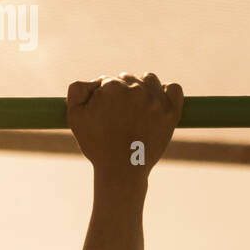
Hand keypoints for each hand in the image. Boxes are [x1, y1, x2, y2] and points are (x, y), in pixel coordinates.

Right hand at [67, 73, 182, 178]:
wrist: (121, 170)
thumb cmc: (97, 146)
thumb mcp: (75, 118)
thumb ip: (76, 91)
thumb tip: (93, 80)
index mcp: (111, 86)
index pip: (107, 81)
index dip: (103, 97)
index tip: (103, 113)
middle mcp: (135, 88)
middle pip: (128, 79)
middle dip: (121, 93)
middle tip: (117, 115)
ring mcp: (156, 99)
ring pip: (150, 79)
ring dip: (142, 89)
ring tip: (135, 110)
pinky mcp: (171, 110)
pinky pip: (174, 88)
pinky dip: (167, 92)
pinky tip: (157, 103)